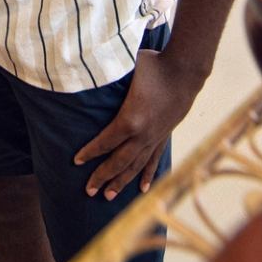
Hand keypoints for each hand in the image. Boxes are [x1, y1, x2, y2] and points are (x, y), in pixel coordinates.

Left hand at [72, 50, 206, 200]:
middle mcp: (143, 134)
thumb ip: (107, 75)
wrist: (185, 69)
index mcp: (130, 119)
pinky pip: (154, 160)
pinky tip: (143, 189)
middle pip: (119, 161)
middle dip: (102, 177)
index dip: (90, 153)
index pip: (105, 142)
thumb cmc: (154, 65)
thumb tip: (86, 70)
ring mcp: (155, 137)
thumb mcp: (126, 70)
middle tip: (88, 191)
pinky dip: (148, 174)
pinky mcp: (164, 135)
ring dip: (122, 182)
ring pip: (136, 165)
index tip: (76, 162)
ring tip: (108, 196)